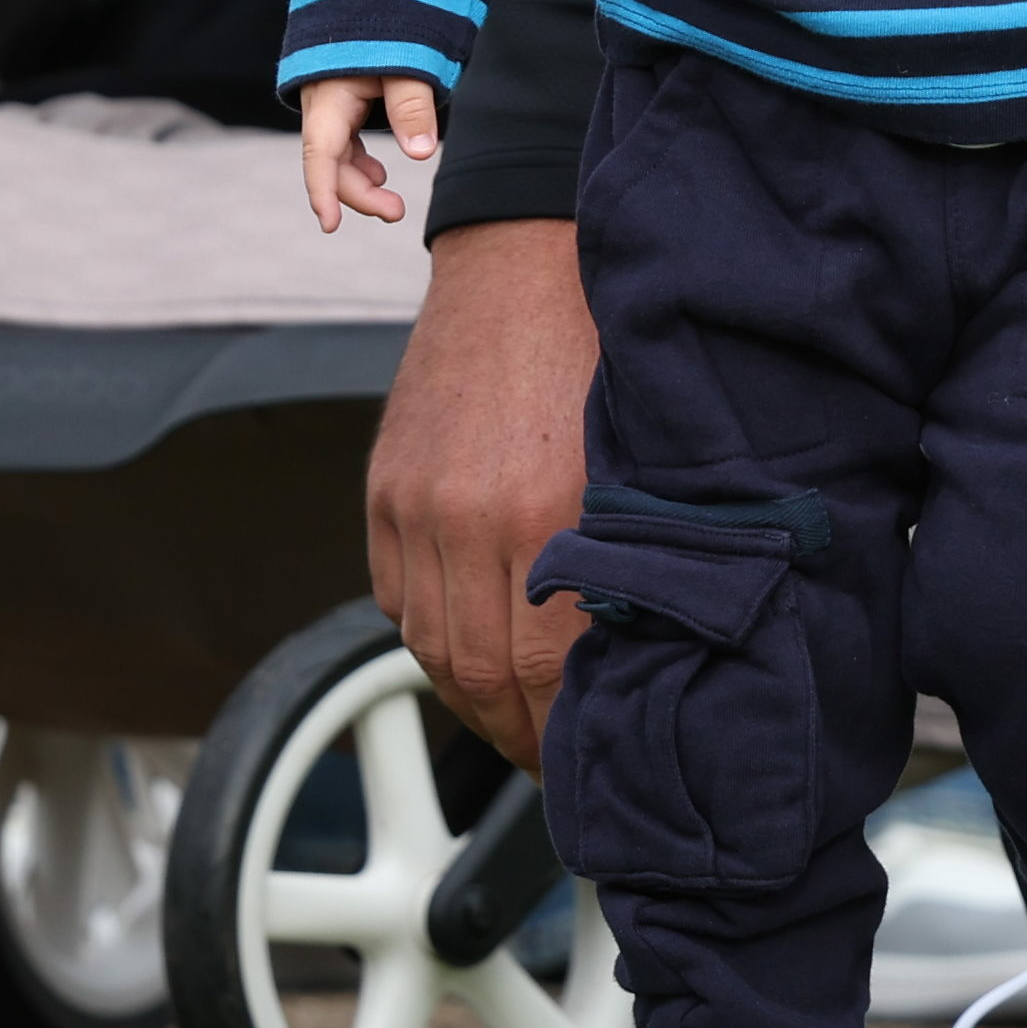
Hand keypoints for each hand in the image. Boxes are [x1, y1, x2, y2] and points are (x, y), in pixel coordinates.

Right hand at [299, 72, 439, 231]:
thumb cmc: (388, 23)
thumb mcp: (406, 64)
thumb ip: (413, 107)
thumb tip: (423, 155)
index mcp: (328, 97)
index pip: (321, 154)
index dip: (324, 191)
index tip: (330, 225)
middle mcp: (322, 105)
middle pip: (331, 162)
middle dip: (359, 193)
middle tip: (397, 213)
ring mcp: (330, 105)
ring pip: (338, 155)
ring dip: (361, 180)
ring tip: (392, 203)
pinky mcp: (342, 103)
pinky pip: (345, 142)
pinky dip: (361, 162)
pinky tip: (380, 173)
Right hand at [365, 215, 598, 765]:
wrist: (526, 261)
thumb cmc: (609, 352)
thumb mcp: (641, 459)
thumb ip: (630, 557)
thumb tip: (634, 657)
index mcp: (551, 516)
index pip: (551, 675)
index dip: (568, 736)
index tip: (593, 766)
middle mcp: (474, 521)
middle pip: (485, 678)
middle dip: (523, 739)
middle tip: (560, 766)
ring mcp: (418, 508)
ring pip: (434, 649)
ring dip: (475, 704)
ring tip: (517, 727)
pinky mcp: (386, 490)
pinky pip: (398, 600)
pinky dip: (430, 643)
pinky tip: (467, 658)